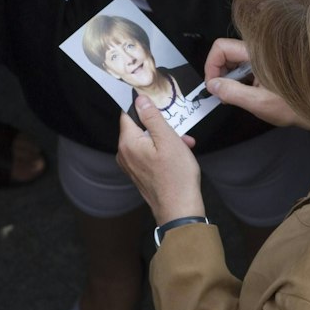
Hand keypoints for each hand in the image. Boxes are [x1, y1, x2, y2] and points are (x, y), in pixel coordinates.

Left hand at [116, 96, 205, 222]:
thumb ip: (152, 118)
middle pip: (140, 127)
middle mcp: (124, 154)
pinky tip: (180, 155)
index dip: (144, 106)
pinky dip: (163, 151)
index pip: (128, 113)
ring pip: (147, 141)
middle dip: (161, 126)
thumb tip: (140, 100)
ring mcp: (131, 165)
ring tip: (185, 145)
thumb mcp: (168, 139)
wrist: (179, 209)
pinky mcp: (139, 173)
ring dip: (166, 139)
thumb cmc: (176, 177)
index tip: (158, 105)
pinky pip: (148, 154)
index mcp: (128, 143)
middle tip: (180, 130)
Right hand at [201, 39, 301, 128]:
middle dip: (219, 73)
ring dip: (229, 78)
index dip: (211, 66)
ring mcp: (262, 57)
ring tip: (235, 96)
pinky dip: (240, 80)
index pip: (221, 47)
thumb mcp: (259, 102)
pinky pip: (245, 67)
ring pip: (234, 60)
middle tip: (221, 94)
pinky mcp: (266, 65)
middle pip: (226, 52)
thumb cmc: (294, 106)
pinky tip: (247, 93)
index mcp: (257, 53)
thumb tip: (212, 85)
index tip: (212, 86)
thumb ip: (232, 92)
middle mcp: (259, 50)